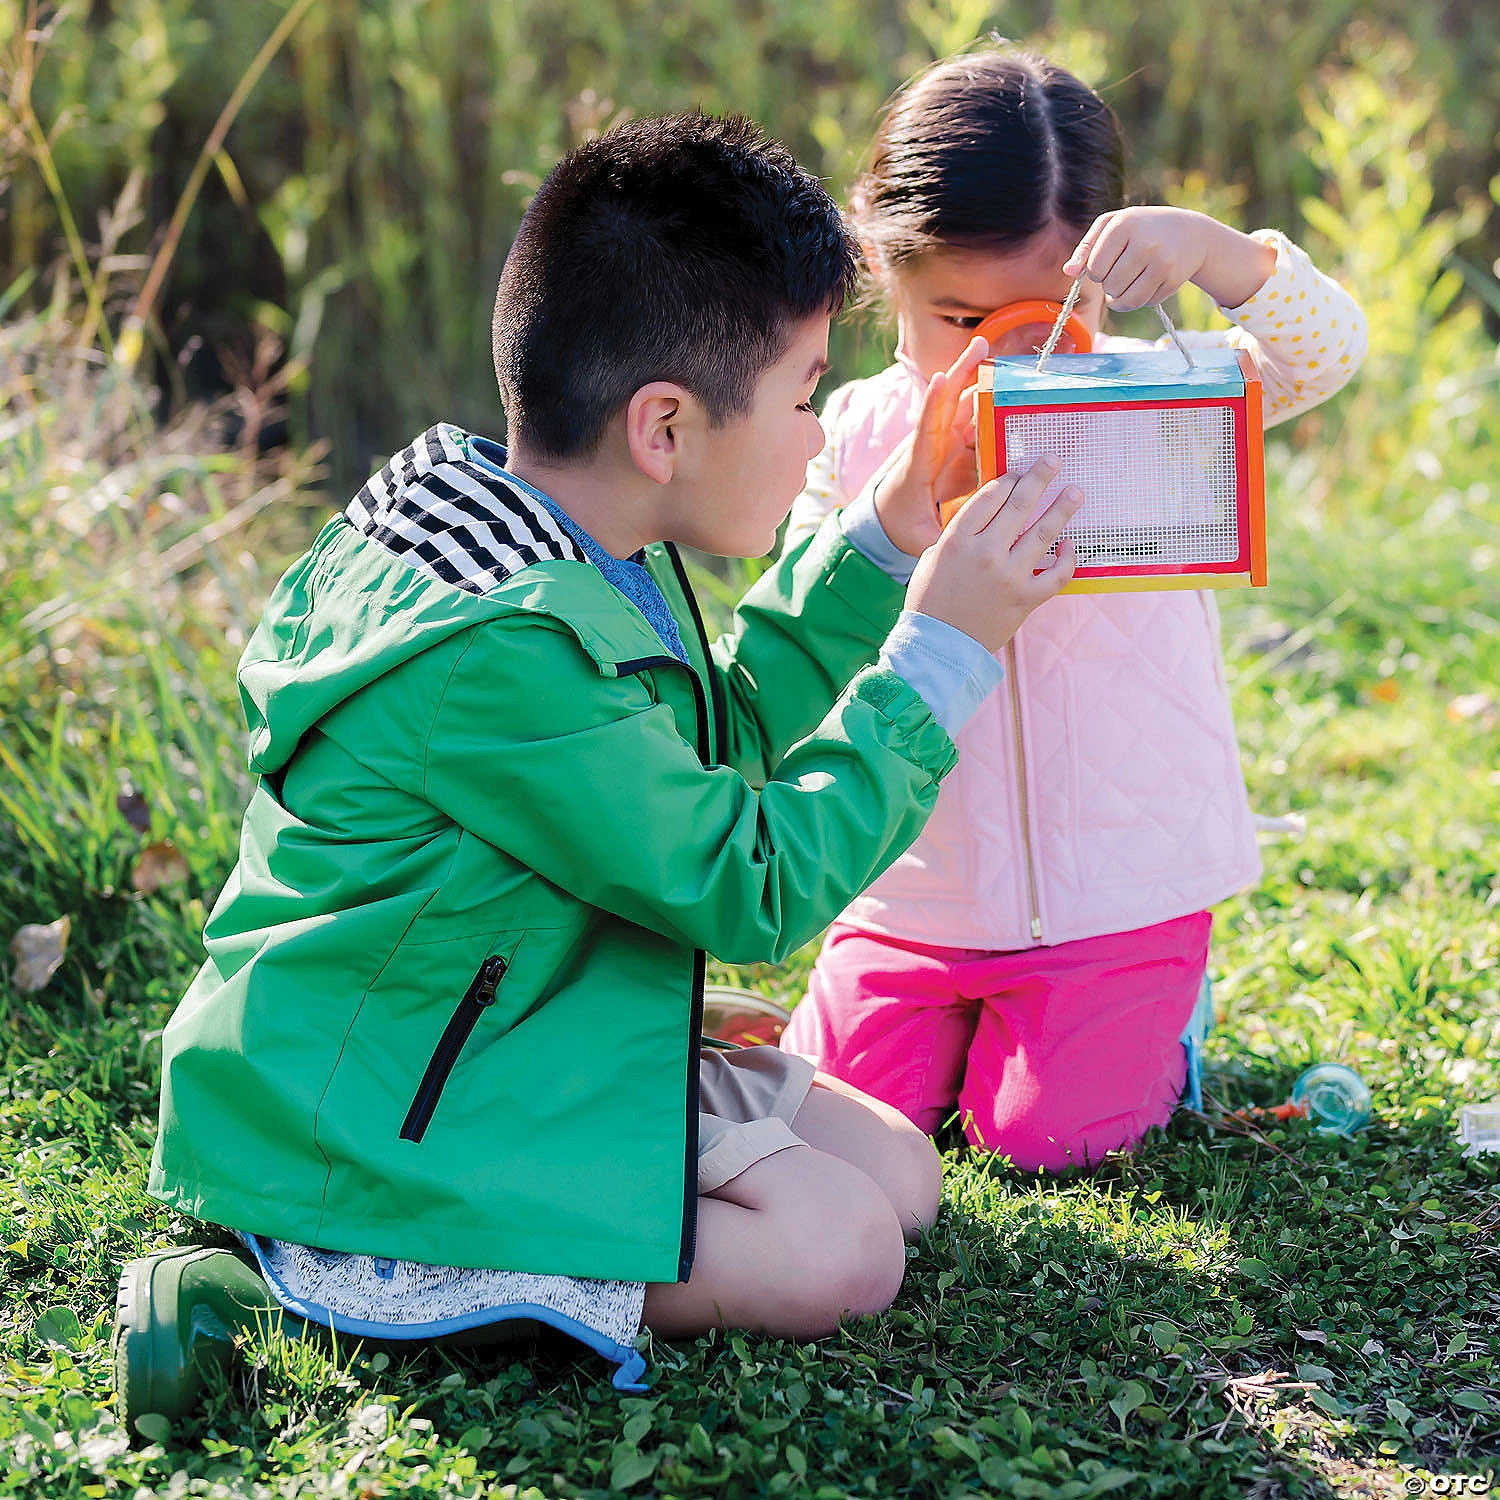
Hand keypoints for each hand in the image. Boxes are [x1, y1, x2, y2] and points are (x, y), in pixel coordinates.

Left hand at [870, 335, 987, 556]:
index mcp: (919, 466)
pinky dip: (988, 404)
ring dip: (977, 381)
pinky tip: (1007, 385)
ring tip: (993, 354)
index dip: (934, 406)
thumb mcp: (921, 540)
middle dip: (962, 374)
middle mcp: (931, 447)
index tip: (940, 379)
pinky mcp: (955, 447)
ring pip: (962, 406)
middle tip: (980, 346)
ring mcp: (944, 444)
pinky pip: (974, 422)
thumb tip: (964, 544)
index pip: (927, 432)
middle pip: (948, 405)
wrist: (887, 522)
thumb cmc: (902, 529)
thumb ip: (942, 541)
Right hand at [904, 457, 1081, 654]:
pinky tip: (1070, 545)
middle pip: (1019, 504)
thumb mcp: (933, 557)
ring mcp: (1009, 576)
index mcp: (958, 539)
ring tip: (1075, 492)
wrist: (940, 647)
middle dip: (1039, 478)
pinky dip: (1068, 558)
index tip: (1018, 474)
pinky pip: (1057, 573)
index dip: (1008, 480)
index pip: (990, 496)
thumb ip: (961, 533)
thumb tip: (991, 511)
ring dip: (1063, 507)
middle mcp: (986, 553)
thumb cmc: (932, 601)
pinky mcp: (1026, 598)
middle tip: (1054, 461)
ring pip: (1044, 532)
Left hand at [1063, 207, 1275, 311]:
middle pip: (1110, 286)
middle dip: (1111, 284)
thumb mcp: (1112, 226)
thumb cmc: (1141, 229)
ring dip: (1121, 299)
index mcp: (1124, 224)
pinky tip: (1146, 284)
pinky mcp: (1174, 279)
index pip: (1095, 268)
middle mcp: (1145, 242)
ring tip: (1127, 284)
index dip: (1096, 271)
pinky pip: (1144, 303)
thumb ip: (1086, 248)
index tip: (1106, 263)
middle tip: (1122, 271)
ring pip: (1126, 301)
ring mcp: (1162, 261)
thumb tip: (1068, 272)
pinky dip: (1140, 300)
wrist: (1191, 232)